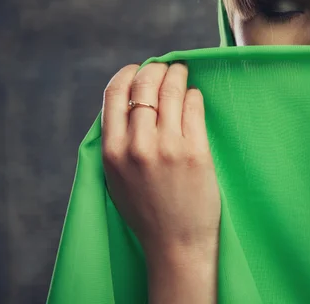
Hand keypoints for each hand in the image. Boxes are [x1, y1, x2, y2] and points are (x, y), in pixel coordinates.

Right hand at [101, 62, 220, 256]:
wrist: (176, 242)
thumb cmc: (146, 210)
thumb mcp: (116, 177)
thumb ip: (117, 142)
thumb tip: (128, 103)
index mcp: (113, 151)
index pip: (114, 94)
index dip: (127, 73)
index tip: (138, 69)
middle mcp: (138, 146)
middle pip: (145, 86)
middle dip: (156, 69)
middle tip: (166, 67)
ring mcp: (168, 148)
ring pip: (172, 91)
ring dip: (177, 75)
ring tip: (182, 72)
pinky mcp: (196, 152)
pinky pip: (194, 107)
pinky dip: (193, 95)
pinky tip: (193, 96)